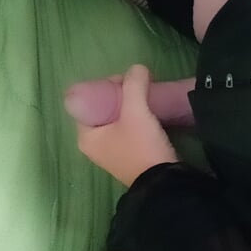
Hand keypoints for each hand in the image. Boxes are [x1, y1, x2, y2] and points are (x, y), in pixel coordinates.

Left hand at [74, 65, 177, 186]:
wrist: (164, 182)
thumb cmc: (142, 147)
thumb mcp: (136, 112)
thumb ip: (134, 86)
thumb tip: (137, 68)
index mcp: (86, 136)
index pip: (88, 101)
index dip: (106, 86)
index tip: (126, 81)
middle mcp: (94, 145)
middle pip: (103, 108)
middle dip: (120, 94)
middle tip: (139, 86)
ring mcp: (111, 151)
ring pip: (116, 118)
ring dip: (130, 105)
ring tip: (146, 96)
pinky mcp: (128, 154)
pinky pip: (127, 128)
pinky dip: (136, 117)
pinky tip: (150, 111)